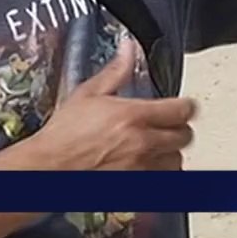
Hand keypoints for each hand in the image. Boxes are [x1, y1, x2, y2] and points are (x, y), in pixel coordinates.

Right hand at [29, 40, 196, 170]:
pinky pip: (163, 182)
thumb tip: (128, 49)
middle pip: (185, 136)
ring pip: (177, 161)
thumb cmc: (65, 134)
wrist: (50, 167)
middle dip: (179, 128)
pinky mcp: (135, 188)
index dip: (186, 106)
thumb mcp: (89, 93)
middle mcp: (142, 143)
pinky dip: (161, 174)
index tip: (182, 106)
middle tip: (168, 125)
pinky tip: (148, 166)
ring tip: (158, 146)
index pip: (183, 110)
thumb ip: (116, 71)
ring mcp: (140, 169)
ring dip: (171, 152)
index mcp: (134, 116)